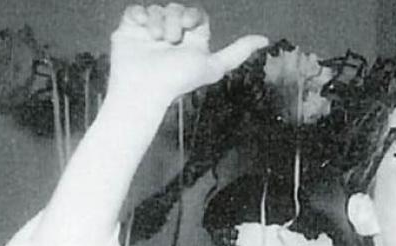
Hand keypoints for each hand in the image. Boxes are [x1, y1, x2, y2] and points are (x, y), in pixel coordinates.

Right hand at [109, 4, 268, 103]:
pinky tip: (141, 30)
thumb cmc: (179, 80)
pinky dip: (139, 16)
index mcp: (192, 42)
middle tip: (171, 40)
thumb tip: (265, 40)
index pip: (196, 15)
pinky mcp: (130, 29)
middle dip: (176, 20)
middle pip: (178, 9)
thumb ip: (238, 53)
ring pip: (158, 8)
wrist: (144, 87)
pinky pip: (136, 9)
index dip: (193, 16)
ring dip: (158, 21)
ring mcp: (151, 32)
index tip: (190, 26)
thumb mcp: (214, 66)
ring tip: (156, 40)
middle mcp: (173, 36)